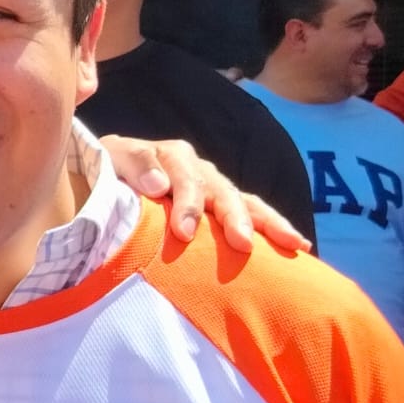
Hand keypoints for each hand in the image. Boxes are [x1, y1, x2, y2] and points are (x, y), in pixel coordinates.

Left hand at [99, 134, 310, 254]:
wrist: (106, 177)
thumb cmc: (107, 172)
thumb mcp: (111, 158)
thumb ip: (131, 163)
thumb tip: (159, 184)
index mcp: (173, 156)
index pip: (185, 178)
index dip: (186, 204)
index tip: (183, 232)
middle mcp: (199, 170)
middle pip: (221, 191)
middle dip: (234, 217)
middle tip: (241, 244)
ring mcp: (214, 188)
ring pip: (244, 202)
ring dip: (267, 223)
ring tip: (291, 243)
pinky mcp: (222, 206)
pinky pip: (250, 213)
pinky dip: (271, 228)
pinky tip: (297, 247)